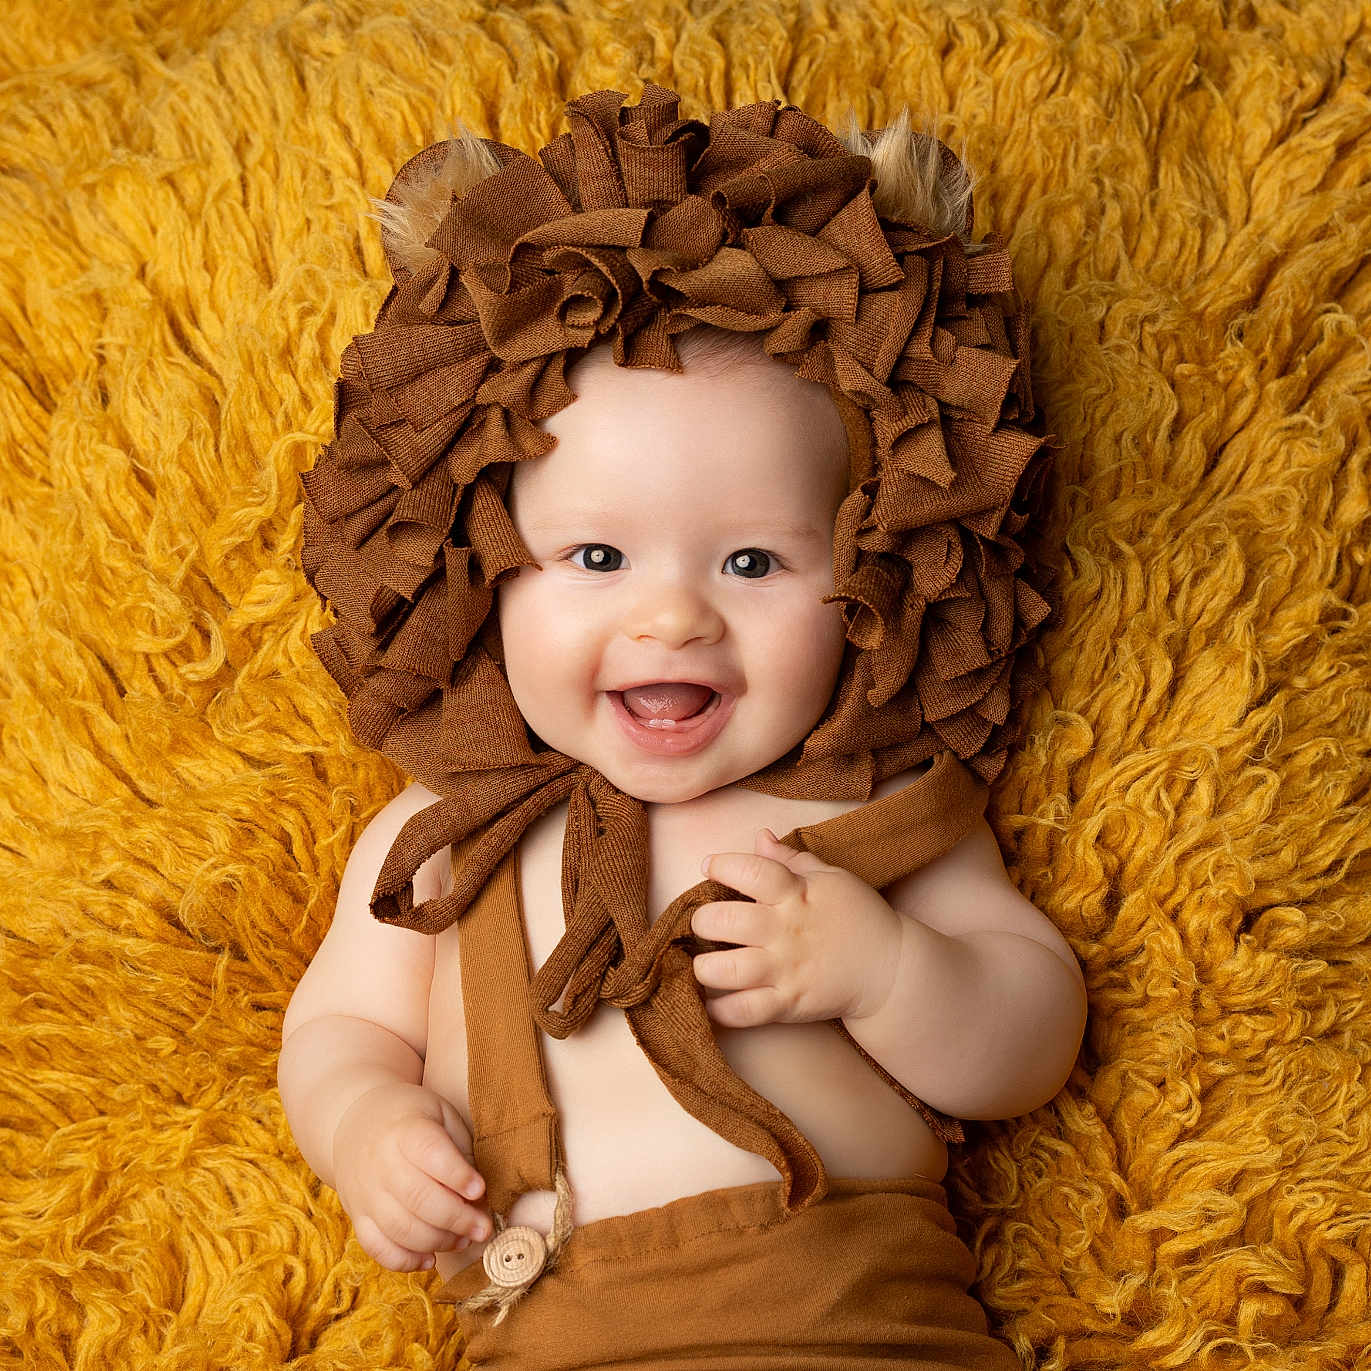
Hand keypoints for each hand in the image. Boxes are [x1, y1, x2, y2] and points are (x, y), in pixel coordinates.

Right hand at [331, 1081, 492, 1271]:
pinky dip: (405, 1261)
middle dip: (457, 1219)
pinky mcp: (357, 1216)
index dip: (458, 1175)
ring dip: (438, 1241)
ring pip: (400, 1229)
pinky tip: (430, 1258)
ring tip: (464, 1240)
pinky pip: (377, 1248)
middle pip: (418, 1198)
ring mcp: (366, 1193)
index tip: (480, 1190)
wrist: (356, 1121)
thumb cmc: (412, 1118)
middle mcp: (381, 1163)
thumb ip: (460, 1149)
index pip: (431, 1153)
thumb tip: (480, 1195)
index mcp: (406, 1130)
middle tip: (483, 1228)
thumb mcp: (440, 1115)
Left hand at [692, 828, 905, 1027]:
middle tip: (705, 923)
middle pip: (727, 920)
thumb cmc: (858, 916)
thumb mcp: (830, 878)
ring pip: (728, 970)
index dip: (722, 865)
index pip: (750, 871)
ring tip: (704, 964)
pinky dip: (722, 1010)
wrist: (891, 968)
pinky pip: (745, 1011)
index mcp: (796, 894)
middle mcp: (786, 930)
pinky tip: (713, 1002)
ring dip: (704, 967)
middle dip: (703, 920)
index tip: (709, 867)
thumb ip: (790, 860)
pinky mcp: (790, 1004)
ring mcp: (787, 969)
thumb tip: (759, 836)